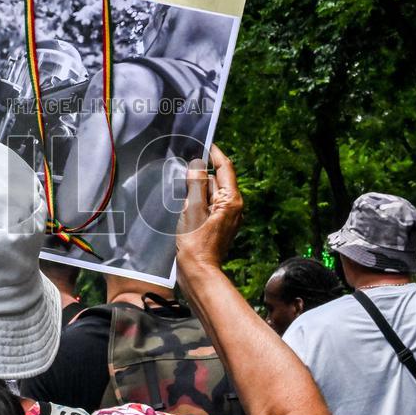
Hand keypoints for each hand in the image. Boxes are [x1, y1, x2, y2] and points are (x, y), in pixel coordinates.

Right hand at [176, 144, 242, 267]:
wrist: (198, 272)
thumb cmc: (196, 244)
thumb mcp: (193, 209)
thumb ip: (196, 185)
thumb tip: (197, 166)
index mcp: (232, 201)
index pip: (225, 168)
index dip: (215, 154)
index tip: (206, 142)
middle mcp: (233, 207)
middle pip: (217, 180)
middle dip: (202, 173)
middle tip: (185, 164)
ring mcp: (225, 217)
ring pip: (211, 193)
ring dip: (197, 188)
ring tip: (183, 187)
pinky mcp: (217, 225)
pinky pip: (207, 205)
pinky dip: (197, 201)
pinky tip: (185, 204)